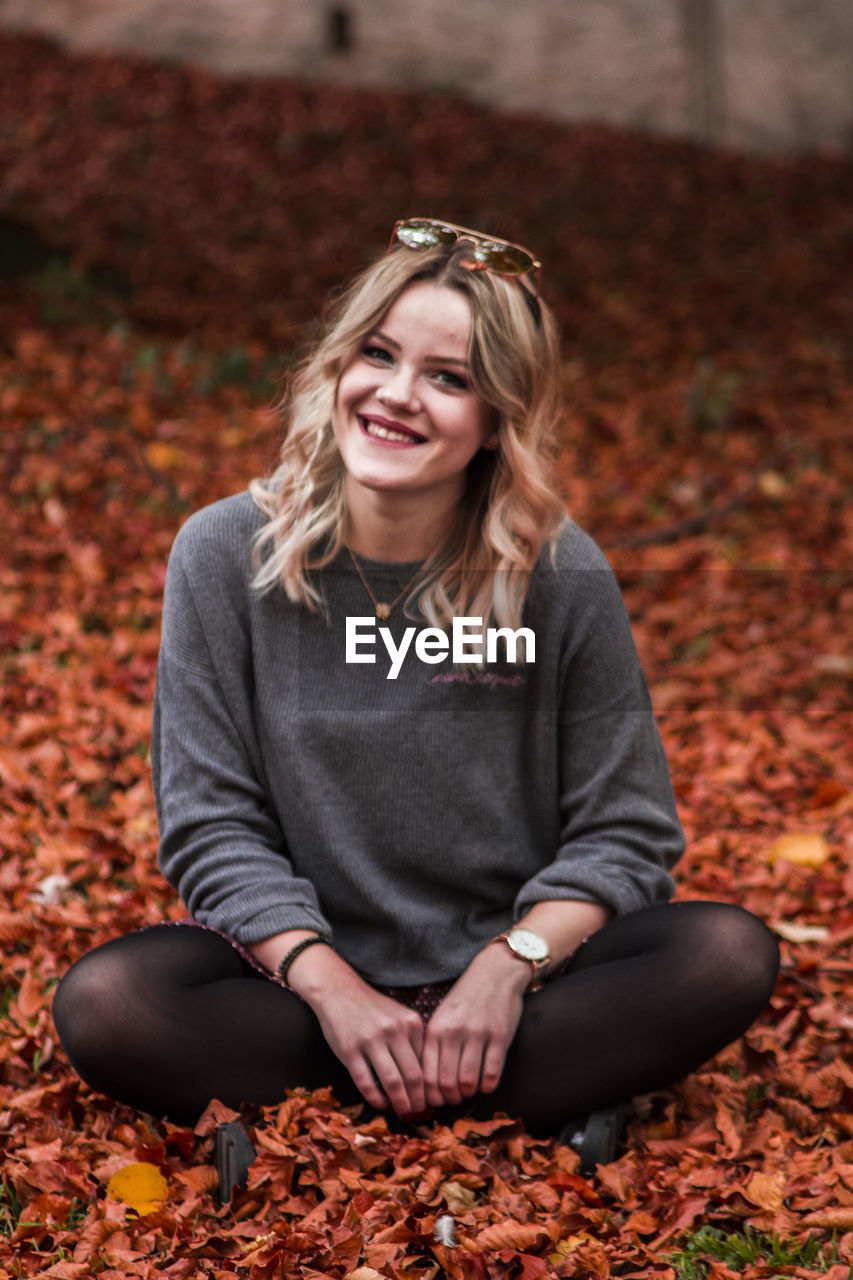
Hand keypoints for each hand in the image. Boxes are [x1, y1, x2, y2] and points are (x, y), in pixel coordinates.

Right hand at [310, 977, 427, 1116]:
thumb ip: (413, 1042)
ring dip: (400, 1103)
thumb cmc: (373, 1010)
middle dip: (418, 1100)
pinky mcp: (349, 1050)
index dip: (429, 1085)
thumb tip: (424, 1082)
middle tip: (419, 1112)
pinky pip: (366, 1083)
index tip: (429, 1099)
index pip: (427, 1062)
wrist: (340, 992)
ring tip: (403, 1112)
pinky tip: (381, 1104)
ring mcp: (371, 1040)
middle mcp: (394, 1030)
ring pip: (392, 1082)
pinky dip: (376, 1099)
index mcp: (411, 1022)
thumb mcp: (400, 1017)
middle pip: (413, 1076)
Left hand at [422, 943, 528, 1107]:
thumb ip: (435, 1045)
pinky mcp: (500, 1036)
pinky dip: (488, 1086)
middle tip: (455, 1099)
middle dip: (450, 1098)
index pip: (427, 1075)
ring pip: (468, 1081)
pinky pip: (492, 1073)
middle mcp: (454, 1032)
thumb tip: (429, 1084)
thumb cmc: (465, 999)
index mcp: (436, 1029)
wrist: (495, 973)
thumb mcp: (442, 1017)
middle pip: (447, 1082)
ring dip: (469, 1093)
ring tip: (470, 1090)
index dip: (431, 1096)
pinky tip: (487, 1083)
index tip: (436, 1101)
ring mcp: (478, 1034)